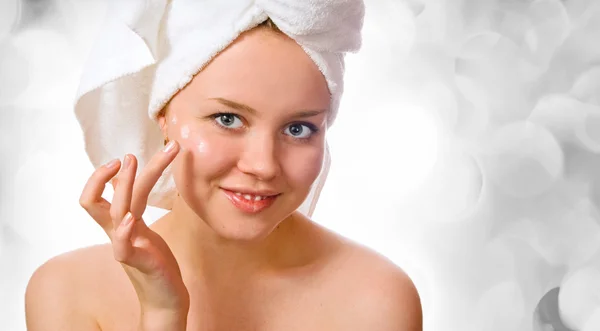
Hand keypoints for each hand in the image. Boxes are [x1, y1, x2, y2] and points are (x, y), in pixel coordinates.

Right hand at [79, 141, 189, 314]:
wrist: (165, 297)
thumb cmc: (156, 261)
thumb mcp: (143, 228)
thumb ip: (133, 207)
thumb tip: (128, 177)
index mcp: (119, 224)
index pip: (95, 197)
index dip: (101, 177)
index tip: (123, 158)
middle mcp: (118, 232)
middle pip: (102, 199)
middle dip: (110, 174)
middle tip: (129, 155)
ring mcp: (127, 246)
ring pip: (116, 212)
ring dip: (123, 185)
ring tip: (132, 162)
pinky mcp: (139, 261)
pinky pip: (123, 247)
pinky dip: (125, 231)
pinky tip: (131, 220)